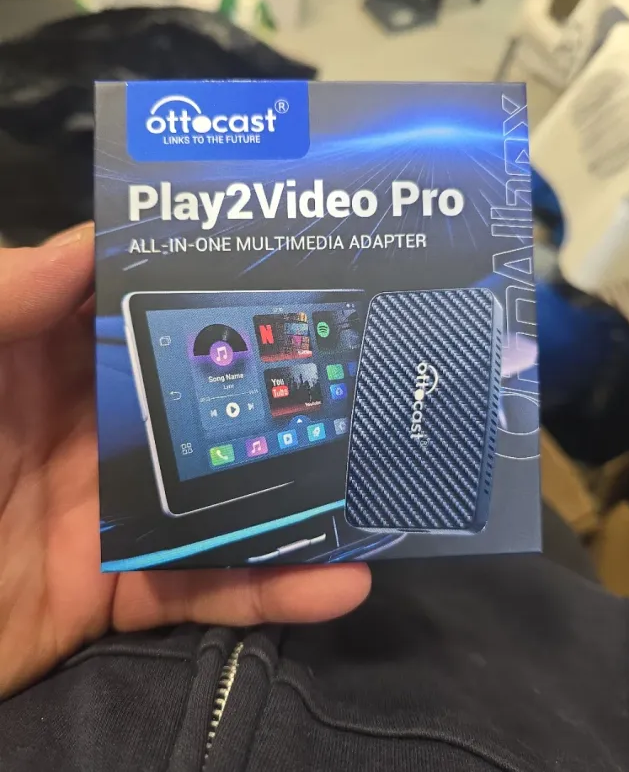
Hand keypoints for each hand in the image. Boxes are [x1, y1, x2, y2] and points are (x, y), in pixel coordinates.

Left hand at [0, 224, 369, 697]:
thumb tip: (89, 244)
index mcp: (41, 361)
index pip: (134, 303)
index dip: (202, 276)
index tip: (290, 256)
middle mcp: (90, 428)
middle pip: (201, 395)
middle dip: (280, 378)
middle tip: (367, 361)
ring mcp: (110, 511)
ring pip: (223, 492)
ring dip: (302, 492)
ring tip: (379, 480)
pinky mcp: (119, 592)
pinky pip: (206, 588)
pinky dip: (272, 591)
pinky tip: (341, 582)